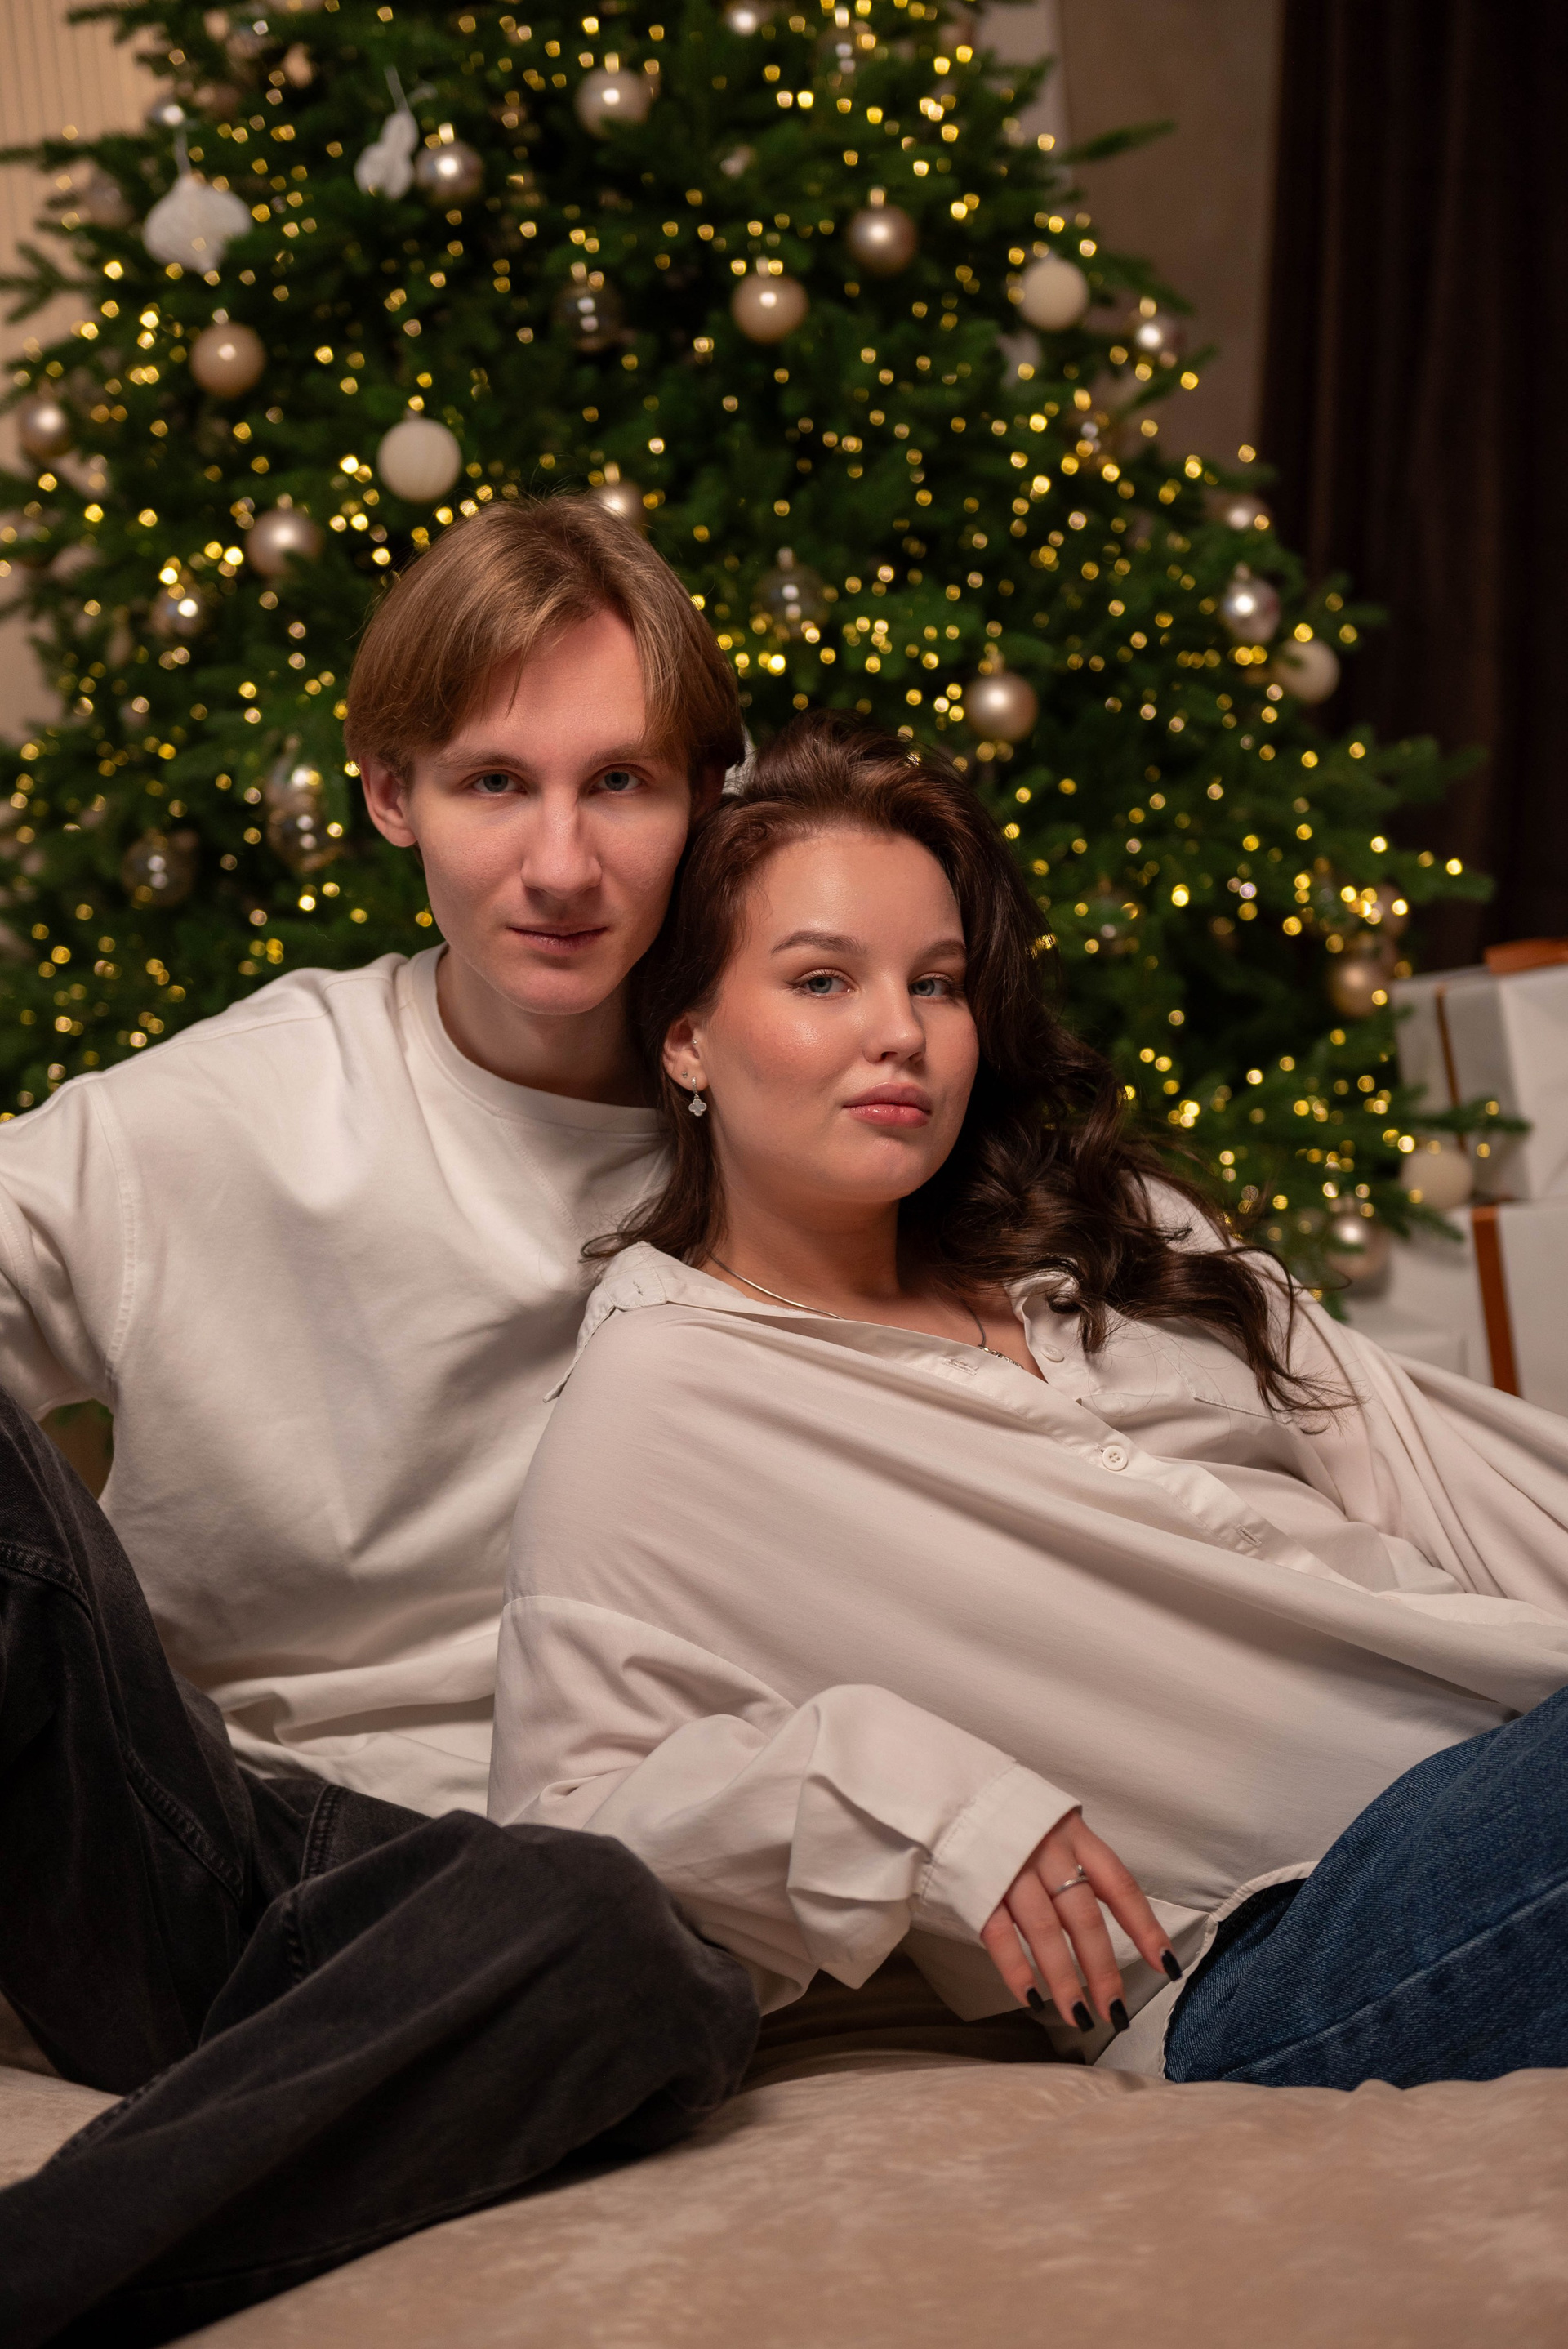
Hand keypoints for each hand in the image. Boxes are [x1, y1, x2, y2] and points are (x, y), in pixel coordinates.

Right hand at [979, 1808, 1178, 2033]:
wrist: (949, 1789)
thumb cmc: (1008, 1813)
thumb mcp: (1052, 1821)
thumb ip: (1076, 1859)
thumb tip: (1104, 1909)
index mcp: (1074, 1834)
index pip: (1120, 1885)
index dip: (1145, 1927)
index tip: (1165, 1965)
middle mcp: (1048, 1851)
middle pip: (1084, 1918)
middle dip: (1103, 1970)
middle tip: (1116, 2011)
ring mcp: (1011, 1869)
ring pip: (1045, 1932)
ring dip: (1064, 1980)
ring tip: (1080, 2017)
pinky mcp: (977, 1885)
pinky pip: (1000, 1934)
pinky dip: (1016, 1969)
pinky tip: (1031, 1997)